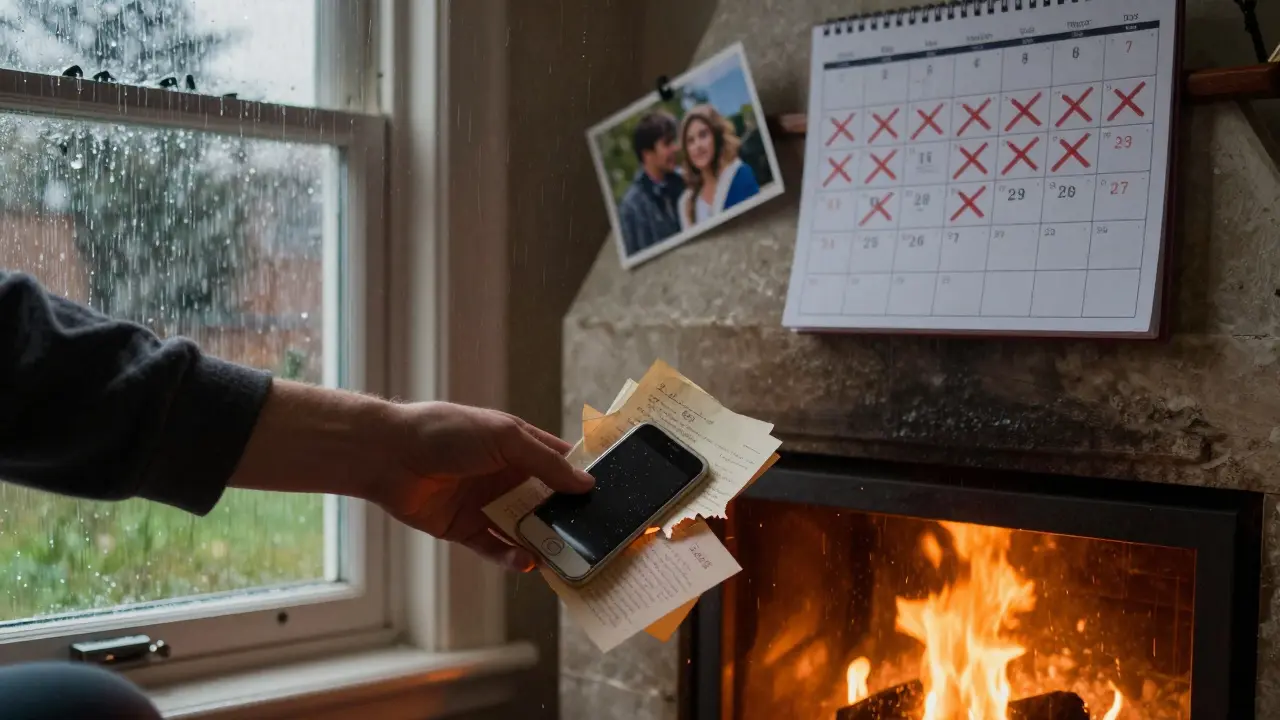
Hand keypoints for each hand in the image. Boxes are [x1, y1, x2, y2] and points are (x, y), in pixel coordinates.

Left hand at [375, 402, 594, 570]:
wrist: (389, 456)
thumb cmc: (446, 433)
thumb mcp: (505, 438)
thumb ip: (546, 463)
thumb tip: (586, 484)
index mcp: (517, 446)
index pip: (559, 463)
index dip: (581, 478)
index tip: (608, 498)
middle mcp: (505, 476)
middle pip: (546, 501)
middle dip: (567, 518)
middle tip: (593, 538)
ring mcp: (485, 504)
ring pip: (524, 529)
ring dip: (543, 542)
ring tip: (564, 558)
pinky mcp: (464, 529)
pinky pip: (495, 548)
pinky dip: (511, 557)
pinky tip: (526, 562)